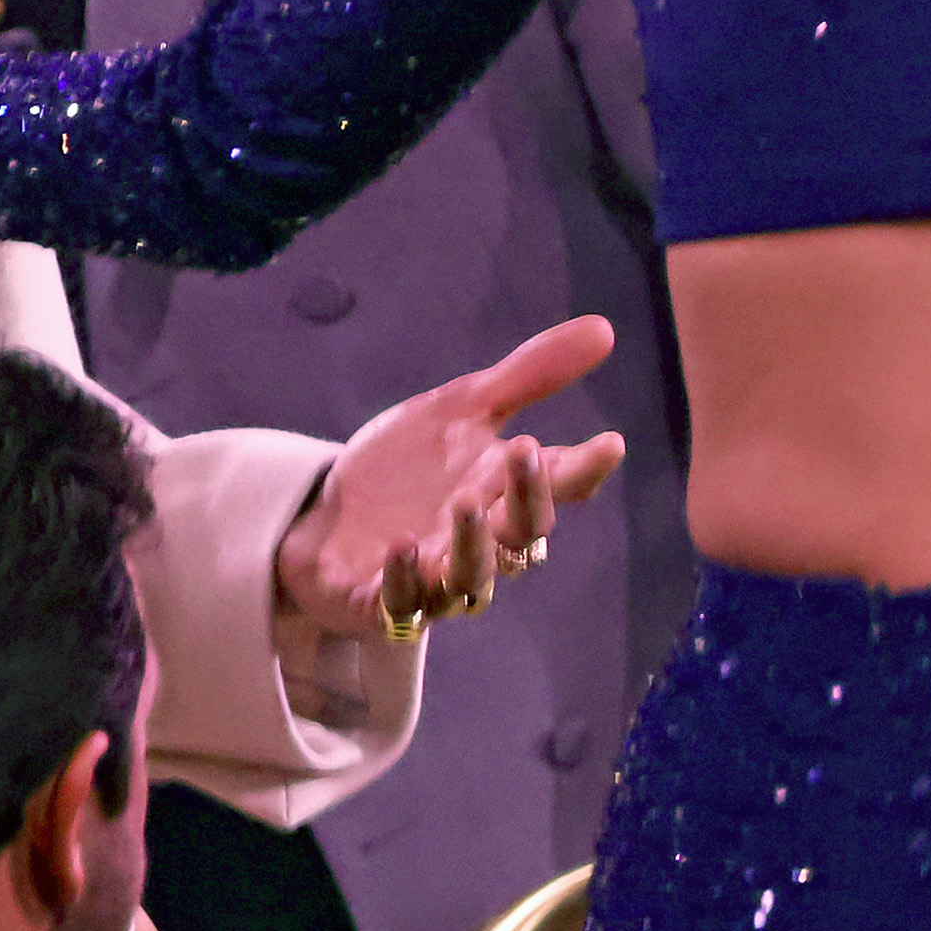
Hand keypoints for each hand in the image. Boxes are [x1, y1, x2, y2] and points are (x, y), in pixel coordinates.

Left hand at [276, 318, 627, 637]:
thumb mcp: (461, 409)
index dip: (585, 469)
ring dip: (473, 546)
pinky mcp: (380, 601)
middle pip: (522, 536)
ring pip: (471, 580)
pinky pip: (401, 601)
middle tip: (526, 451)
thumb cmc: (406, 468)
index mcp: (502, 493)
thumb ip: (529, 376)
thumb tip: (606, 328)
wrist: (322, 513)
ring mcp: (431, 577)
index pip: (559, 487)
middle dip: (529, 498)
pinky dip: (404, 578)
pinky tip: (401, 545)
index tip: (609, 442)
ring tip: (469, 502)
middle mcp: (479, 542)